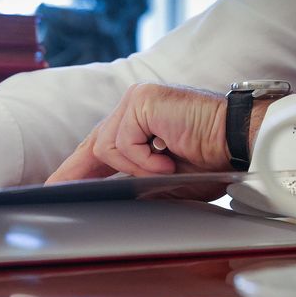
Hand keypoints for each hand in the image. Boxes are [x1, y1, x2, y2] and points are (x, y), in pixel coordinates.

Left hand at [46, 83, 231, 183]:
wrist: (239, 144)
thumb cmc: (213, 160)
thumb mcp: (165, 180)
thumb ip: (136, 182)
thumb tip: (105, 197)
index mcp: (141, 124)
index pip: (101, 146)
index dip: (77, 168)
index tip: (56, 185)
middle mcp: (135, 106)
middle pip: (95, 144)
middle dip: (77, 171)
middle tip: (56, 190)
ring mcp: (137, 100)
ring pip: (107, 147)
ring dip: (136, 167)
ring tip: (166, 168)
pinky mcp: (142, 100)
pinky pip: (122, 142)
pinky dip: (142, 159)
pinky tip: (167, 159)